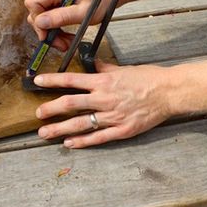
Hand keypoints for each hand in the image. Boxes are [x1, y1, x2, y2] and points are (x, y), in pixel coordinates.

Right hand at [24, 0, 107, 50]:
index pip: (33, 3)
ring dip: (53, 35)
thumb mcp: (83, 13)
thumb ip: (62, 17)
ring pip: (43, 21)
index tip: (47, 35)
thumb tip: (41, 23)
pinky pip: (49, 22)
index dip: (37, 21)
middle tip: (61, 44)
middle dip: (48, 32)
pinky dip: (57, 32)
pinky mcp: (55, 6)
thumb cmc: (98, 1)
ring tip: (67, 43)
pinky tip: (66, 38)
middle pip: (36, 15)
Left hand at [34, 61, 171, 147]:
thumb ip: (104, 68)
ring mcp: (112, 116)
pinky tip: (69, 143)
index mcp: (103, 81)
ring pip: (80, 123)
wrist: (168, 92)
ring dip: (60, 129)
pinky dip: (82, 141)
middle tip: (38, 114)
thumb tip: (92, 63)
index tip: (38, 81)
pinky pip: (98, 137)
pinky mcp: (121, 130)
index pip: (71, 80)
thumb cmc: (147, 78)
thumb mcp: (123, 69)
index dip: (52, 80)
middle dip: (51, 109)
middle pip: (71, 103)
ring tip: (45, 133)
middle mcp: (104, 99)